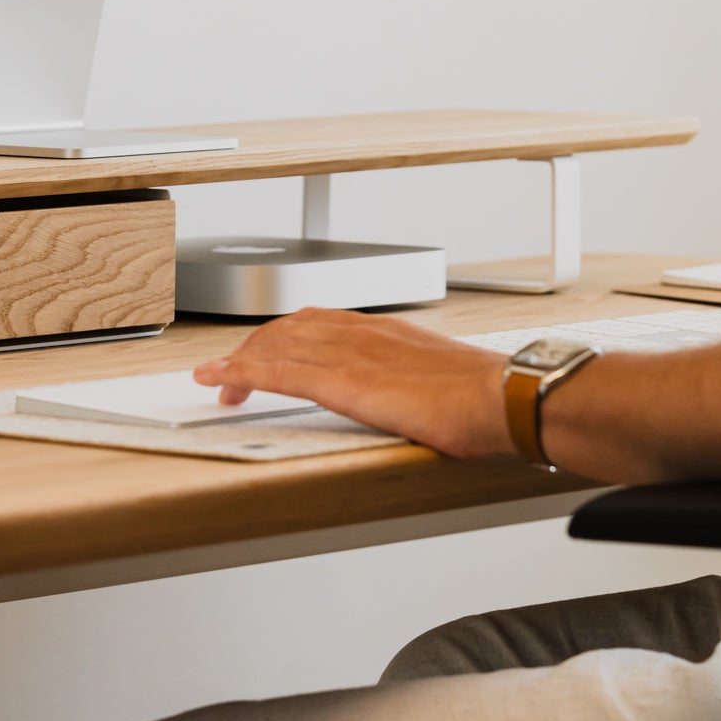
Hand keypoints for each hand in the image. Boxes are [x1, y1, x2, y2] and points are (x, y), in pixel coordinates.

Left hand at [191, 308, 511, 458]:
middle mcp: (359, 333)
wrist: (503, 397)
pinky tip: (221, 382)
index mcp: (382, 330)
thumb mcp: (438, 376)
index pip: (316, 320)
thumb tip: (412, 399)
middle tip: (232, 374)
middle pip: (286, 329)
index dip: (282, 335)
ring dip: (238, 362)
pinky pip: (276, 373)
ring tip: (217, 381)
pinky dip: (240, 374)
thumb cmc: (486, 395)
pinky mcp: (341, 382)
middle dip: (253, 349)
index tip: (265, 351)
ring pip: (274, 346)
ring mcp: (347, 355)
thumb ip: (412, 379)